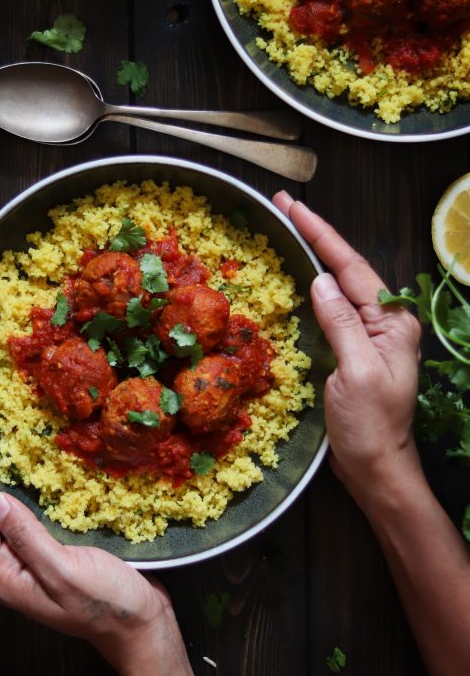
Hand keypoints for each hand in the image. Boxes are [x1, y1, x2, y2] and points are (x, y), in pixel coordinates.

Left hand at [0, 427, 173, 671]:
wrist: (142, 628)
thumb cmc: (107, 605)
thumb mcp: (65, 572)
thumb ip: (28, 538)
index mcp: (7, 575)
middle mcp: (12, 566)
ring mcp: (31, 560)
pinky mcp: (52, 551)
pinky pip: (24, 515)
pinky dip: (15, 488)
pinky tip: (17, 469)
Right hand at [273, 192, 421, 506]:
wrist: (377, 469)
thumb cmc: (370, 426)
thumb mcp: (356, 371)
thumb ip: (341, 322)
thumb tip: (320, 281)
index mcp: (390, 322)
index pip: (350, 266)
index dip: (320, 234)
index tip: (293, 206)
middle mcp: (383, 322)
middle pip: (345, 268)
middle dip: (315, 235)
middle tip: (284, 206)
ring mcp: (369, 336)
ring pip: (338, 285)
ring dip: (313, 256)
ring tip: (288, 228)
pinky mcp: (352, 351)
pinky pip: (331, 309)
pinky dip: (311, 287)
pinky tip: (298, 277)